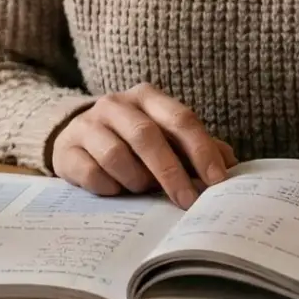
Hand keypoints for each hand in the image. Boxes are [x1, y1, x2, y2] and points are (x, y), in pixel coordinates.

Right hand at [49, 84, 237, 207]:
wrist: (76, 140)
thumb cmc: (131, 142)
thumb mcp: (165, 138)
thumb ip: (196, 149)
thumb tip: (231, 166)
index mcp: (148, 97)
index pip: (180, 119)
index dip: (201, 150)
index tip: (217, 181)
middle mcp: (116, 104)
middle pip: (147, 136)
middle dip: (171, 173)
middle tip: (187, 202)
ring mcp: (87, 124)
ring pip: (116, 155)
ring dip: (136, 180)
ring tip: (141, 190)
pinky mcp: (67, 148)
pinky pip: (92, 173)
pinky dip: (109, 187)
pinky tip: (114, 190)